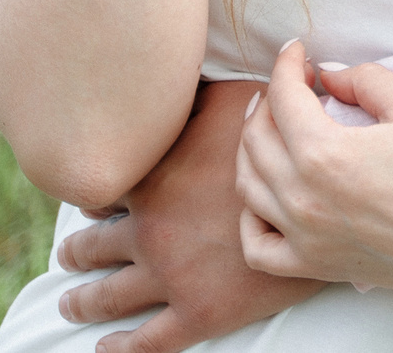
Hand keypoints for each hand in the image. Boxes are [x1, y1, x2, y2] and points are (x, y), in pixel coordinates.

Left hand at [53, 80, 324, 352]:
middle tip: (68, 254)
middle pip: (92, 246)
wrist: (323, 196)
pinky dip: (119, 348)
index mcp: (154, 180)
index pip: (100, 193)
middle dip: (76, 251)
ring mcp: (171, 275)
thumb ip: (196, 91)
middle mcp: (151, 229)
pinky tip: (104, 348)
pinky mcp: (198, 313)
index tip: (91, 204)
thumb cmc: (283, 141)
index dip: (92, 199)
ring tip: (69, 302)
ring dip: (81, 300)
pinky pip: (146, 342)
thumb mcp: (236, 98)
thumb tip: (172, 67)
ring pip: (106, 295)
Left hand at [236, 40, 392, 302]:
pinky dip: (251, 218)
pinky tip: (268, 196)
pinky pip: (257, 246)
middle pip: (256, 138)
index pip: (283, 97)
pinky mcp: (314, 265)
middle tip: (290, 85)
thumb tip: (329, 76)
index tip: (297, 51)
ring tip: (272, 128)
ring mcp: (303, 236)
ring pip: (248, 187)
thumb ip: (365, 79)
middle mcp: (301, 197)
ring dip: (252, 149)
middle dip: (267, 102)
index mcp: (324, 152)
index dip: (286, 65)